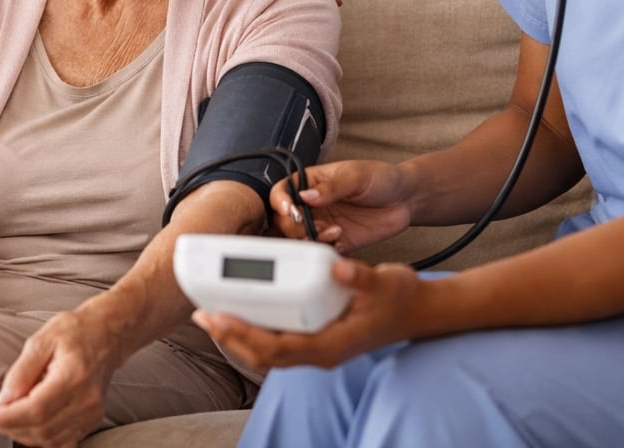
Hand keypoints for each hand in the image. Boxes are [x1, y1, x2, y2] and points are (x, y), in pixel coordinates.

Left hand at [0, 309, 118, 447]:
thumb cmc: (75, 330)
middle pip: (41, 428)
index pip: (36, 410)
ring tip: (4, 417)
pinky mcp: (92, 420)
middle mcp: (87, 400)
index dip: (6, 418)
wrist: (108, 333)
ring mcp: (92, 413)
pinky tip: (26, 424)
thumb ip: (21, 370)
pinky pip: (61, 442)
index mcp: (74, 376)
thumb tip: (2, 400)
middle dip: (8, 426)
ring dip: (21, 433)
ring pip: (49, 439)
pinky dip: (39, 438)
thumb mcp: (42, 339)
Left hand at [194, 258, 417, 369]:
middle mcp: (320, 351)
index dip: (244, 335)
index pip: (277, 348)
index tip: (219, 317)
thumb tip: (336, 267)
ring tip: (211, 314)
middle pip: (263, 355)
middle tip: (202, 314)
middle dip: (230, 336)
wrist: (421, 311)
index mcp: (332, 344)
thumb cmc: (402, 298)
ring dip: (238, 335)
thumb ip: (361, 276)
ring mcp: (317, 347)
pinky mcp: (316, 337)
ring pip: (267, 351)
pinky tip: (241, 311)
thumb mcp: (387, 282)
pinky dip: (254, 328)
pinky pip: (277, 340)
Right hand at [271, 160, 412, 253]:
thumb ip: (331, 187)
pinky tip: (340, 237)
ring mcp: (324, 224)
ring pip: (299, 238)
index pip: (283, 191)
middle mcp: (314, 205)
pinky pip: (321, 251)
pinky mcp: (337, 241)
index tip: (291, 209)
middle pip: (285, 219)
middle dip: (294, 225)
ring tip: (332, 231)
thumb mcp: (356, 176)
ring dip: (309, 238)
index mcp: (312, 182)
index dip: (281, 201)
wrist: (406, 199)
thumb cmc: (381, 178)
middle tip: (312, 224)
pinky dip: (325, 249)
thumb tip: (305, 196)